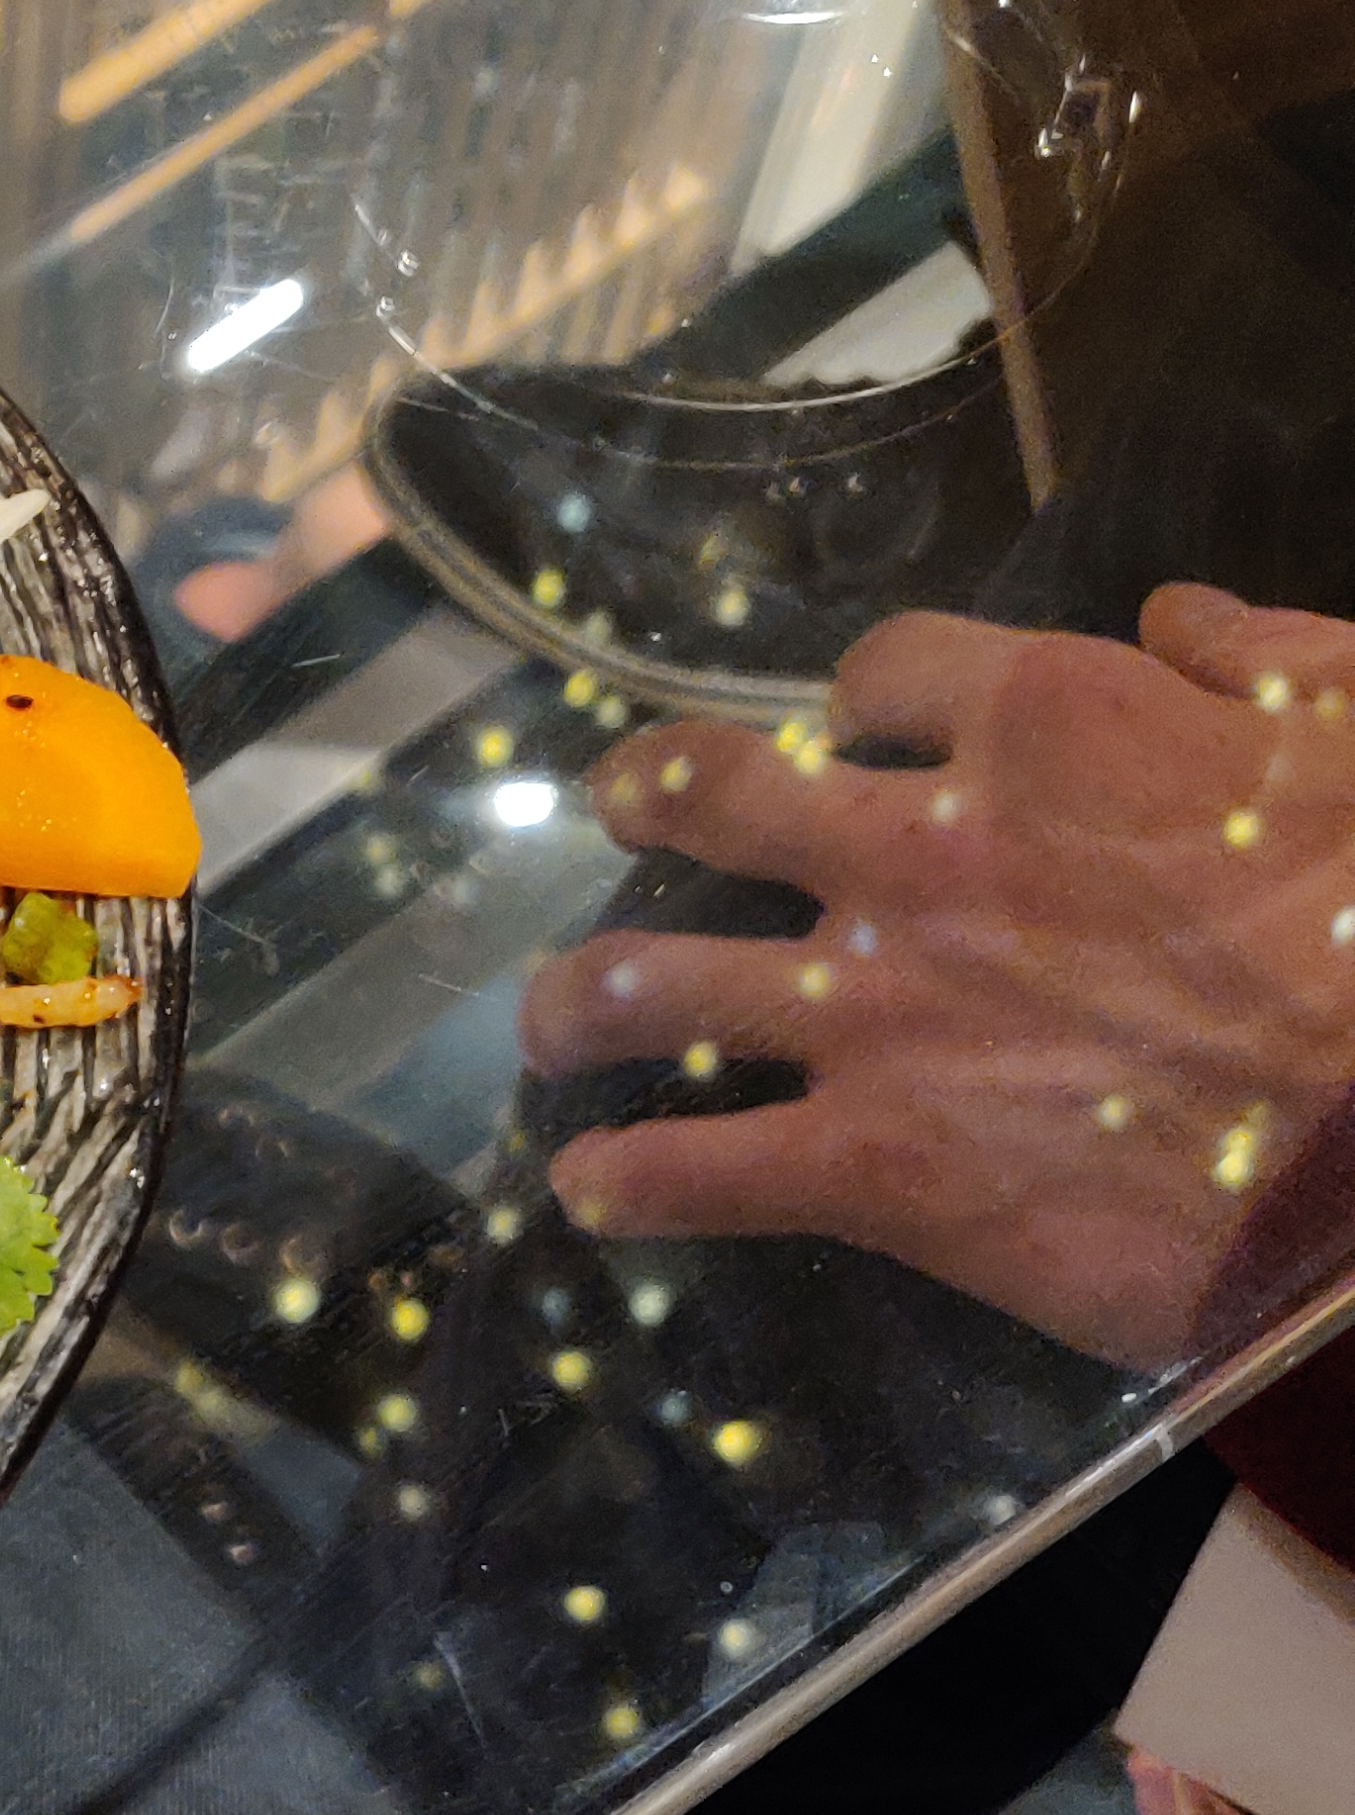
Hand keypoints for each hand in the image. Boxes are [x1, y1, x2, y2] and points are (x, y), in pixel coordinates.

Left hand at [518, 587, 1354, 1368]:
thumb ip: (1265, 664)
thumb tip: (1177, 623)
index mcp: (1045, 726)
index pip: (887, 674)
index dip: (861, 698)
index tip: (856, 729)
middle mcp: (921, 852)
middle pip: (710, 795)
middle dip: (648, 797)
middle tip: (622, 811)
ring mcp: (879, 1011)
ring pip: (651, 980)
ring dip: (576, 1001)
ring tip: (548, 1025)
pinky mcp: (877, 1163)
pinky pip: (700, 1170)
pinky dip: (628, 1183)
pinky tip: (587, 1191)